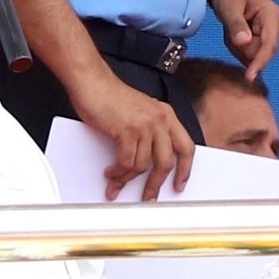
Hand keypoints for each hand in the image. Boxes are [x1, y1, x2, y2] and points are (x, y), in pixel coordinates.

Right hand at [68, 70, 195, 200]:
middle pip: (167, 162)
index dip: (185, 169)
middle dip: (156, 184)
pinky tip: (111, 172)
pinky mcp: (127, 130)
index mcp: (166, 115)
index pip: (186, 147)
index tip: (179, 184)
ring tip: (117, 182)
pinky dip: (118, 173)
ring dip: (128, 179)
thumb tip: (148, 162)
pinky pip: (126, 162)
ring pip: (144, 166)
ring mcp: (144, 124)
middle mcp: (160, 119)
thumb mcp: (140, 112)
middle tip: (148, 197)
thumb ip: (149, 132)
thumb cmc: (110, 96)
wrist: (91, 81)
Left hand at [211, 0, 278, 79]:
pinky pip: (250, 50)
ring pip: (255, 53)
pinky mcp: (263, 35)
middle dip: (242, 49)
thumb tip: (244, 43)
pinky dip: (238, 45)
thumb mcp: (229, 6)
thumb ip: (236, 25)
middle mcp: (276, 25)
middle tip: (228, 31)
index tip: (249, 77)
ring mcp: (271, 31)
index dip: (260, 62)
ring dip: (239, 47)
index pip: (270, 45)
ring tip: (230, 28)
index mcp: (271, 15)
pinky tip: (233, 32)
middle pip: (262, 52)